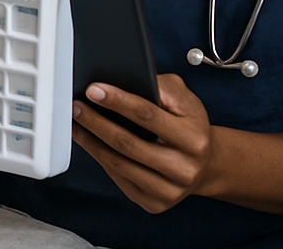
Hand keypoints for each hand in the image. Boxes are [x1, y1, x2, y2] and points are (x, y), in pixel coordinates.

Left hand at [71, 73, 214, 213]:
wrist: (206, 165)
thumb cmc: (190, 126)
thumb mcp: (185, 100)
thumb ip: (161, 86)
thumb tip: (124, 80)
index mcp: (193, 139)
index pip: (147, 115)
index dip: (117, 100)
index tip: (93, 89)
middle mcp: (184, 169)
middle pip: (128, 143)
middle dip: (96, 122)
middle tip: (76, 106)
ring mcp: (169, 190)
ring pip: (119, 164)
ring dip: (91, 141)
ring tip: (76, 123)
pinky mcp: (155, 203)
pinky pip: (120, 178)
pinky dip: (101, 158)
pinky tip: (90, 142)